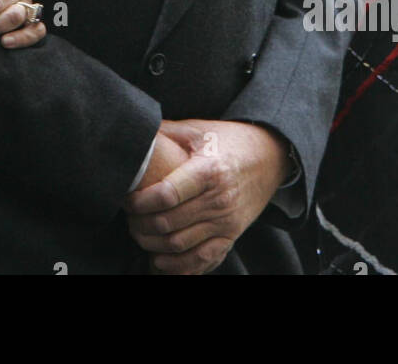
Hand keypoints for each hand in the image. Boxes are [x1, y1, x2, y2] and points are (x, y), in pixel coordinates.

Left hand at [123, 119, 288, 274]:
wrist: (270, 157)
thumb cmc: (228, 140)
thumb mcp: (198, 129)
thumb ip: (165, 132)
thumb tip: (134, 130)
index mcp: (209, 171)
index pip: (167, 195)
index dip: (140, 201)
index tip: (127, 199)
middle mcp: (220, 200)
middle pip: (169, 224)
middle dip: (140, 224)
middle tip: (128, 218)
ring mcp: (227, 223)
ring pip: (180, 246)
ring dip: (152, 246)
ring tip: (139, 234)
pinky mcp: (231, 237)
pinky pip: (202, 261)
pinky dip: (177, 267)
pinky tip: (159, 260)